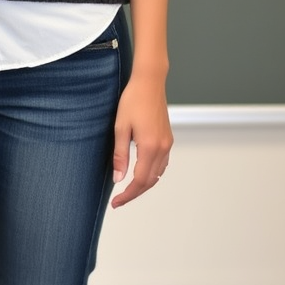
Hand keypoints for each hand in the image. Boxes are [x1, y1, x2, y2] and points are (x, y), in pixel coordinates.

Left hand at [109, 72, 172, 208]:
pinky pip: (162, 163)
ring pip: (158, 174)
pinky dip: (152, 173)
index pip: (139, 181)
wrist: (149, 82)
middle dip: (135, 193)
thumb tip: (118, 179)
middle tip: (119, 200)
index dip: (127, 195)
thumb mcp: (120, 127)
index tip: (116, 202)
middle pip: (150, 181)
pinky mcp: (168, 138)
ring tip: (128, 188)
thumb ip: (120, 155)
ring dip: (144, 184)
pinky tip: (141, 171)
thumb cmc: (133, 100)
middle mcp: (162, 148)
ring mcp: (167, 143)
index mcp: (150, 147)